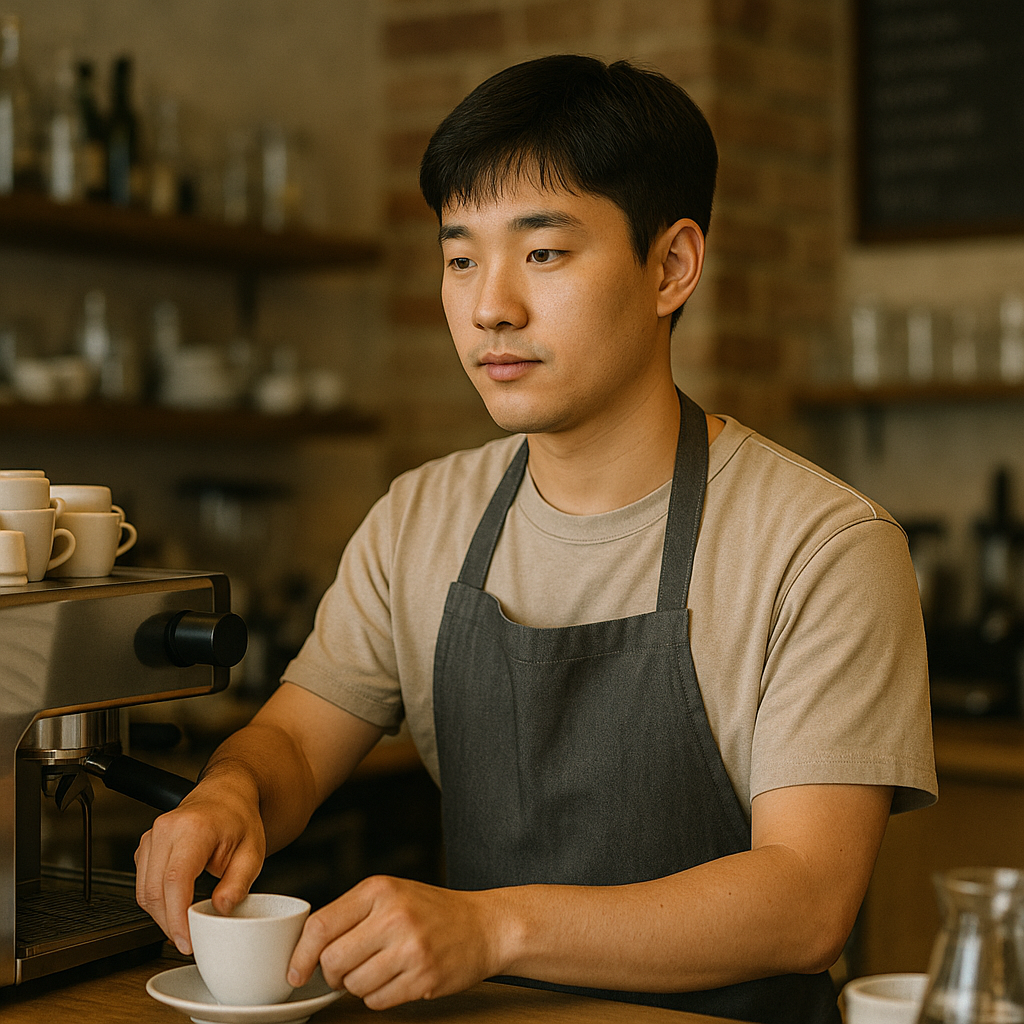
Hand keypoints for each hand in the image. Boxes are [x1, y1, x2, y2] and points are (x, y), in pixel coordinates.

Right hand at [135, 778, 264, 954]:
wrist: (227, 795)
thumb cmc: (239, 819)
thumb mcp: (253, 852)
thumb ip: (238, 883)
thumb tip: (221, 910)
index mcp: (195, 828)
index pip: (176, 880)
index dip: (177, 917)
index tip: (187, 940)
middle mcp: (167, 829)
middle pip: (154, 890)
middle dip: (169, 924)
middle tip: (190, 941)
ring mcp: (152, 836)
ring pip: (143, 891)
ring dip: (161, 916)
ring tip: (185, 927)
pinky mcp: (145, 846)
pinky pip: (142, 884)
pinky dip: (156, 902)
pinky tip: (175, 908)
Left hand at [287, 875, 503, 1008]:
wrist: (484, 926)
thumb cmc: (432, 911)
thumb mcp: (391, 894)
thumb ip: (351, 914)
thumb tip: (305, 949)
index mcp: (378, 889)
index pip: (321, 926)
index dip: (301, 955)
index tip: (295, 972)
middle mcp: (393, 915)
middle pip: (332, 961)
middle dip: (332, 974)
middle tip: (346, 971)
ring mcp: (410, 947)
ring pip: (354, 985)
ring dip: (359, 986)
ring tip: (381, 969)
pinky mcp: (423, 977)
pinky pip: (377, 1001)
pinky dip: (380, 998)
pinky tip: (397, 979)